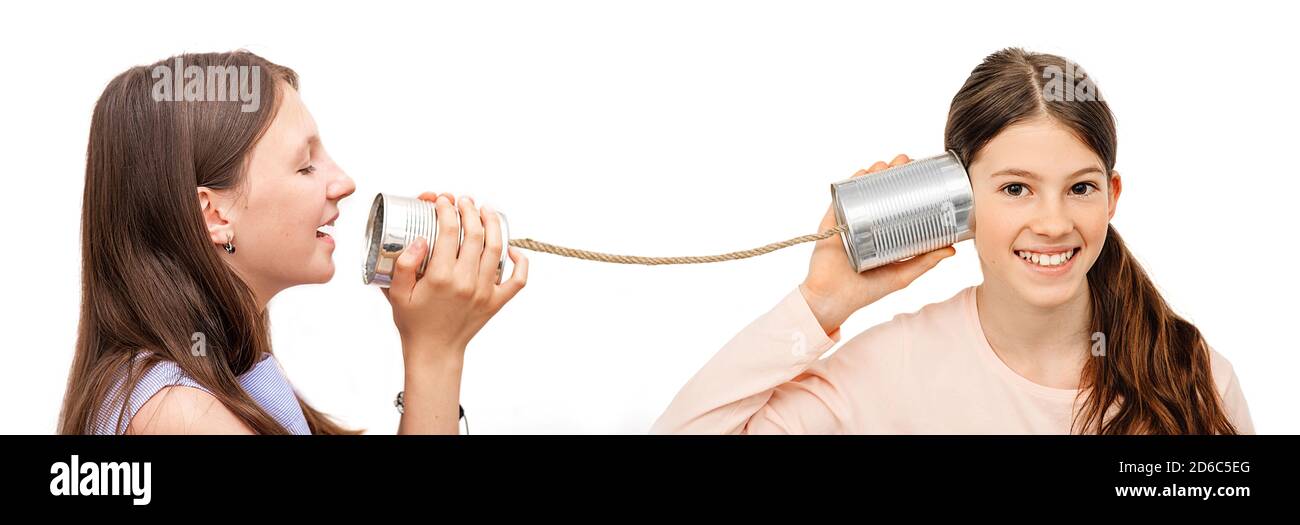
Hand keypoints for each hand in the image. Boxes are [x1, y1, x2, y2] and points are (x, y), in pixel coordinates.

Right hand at [383, 192, 528, 360]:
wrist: (434, 352)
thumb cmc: (414, 322)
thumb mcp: (396, 293)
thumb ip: (403, 265)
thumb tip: (420, 239)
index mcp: (440, 277)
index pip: (448, 231)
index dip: (446, 209)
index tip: (442, 200)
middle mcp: (466, 282)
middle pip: (475, 234)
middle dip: (470, 210)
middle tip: (464, 200)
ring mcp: (485, 292)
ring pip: (496, 249)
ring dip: (493, 224)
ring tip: (487, 210)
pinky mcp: (497, 302)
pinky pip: (518, 279)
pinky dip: (520, 261)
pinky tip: (512, 248)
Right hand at [799, 154, 955, 334]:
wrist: (833, 299)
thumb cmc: (866, 291)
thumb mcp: (901, 276)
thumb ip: (925, 262)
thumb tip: (952, 249)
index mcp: (882, 234)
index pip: (896, 204)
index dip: (906, 186)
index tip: (919, 172)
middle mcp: (865, 224)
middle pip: (879, 192)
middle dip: (891, 173)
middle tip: (904, 161)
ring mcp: (848, 221)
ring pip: (861, 191)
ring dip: (872, 173)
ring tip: (884, 164)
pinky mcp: (832, 223)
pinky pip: (840, 198)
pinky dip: (850, 183)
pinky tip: (862, 173)